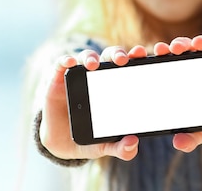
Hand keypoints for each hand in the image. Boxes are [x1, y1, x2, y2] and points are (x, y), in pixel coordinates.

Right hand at [38, 45, 148, 160]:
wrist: (60, 142)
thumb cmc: (87, 137)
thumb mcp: (105, 145)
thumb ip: (120, 148)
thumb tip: (133, 144)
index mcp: (115, 86)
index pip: (128, 66)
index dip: (136, 57)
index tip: (143, 54)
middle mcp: (98, 76)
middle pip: (110, 56)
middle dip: (117, 54)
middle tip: (123, 60)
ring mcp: (78, 75)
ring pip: (87, 57)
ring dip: (91, 57)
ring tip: (94, 65)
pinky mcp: (58, 78)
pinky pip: (62, 63)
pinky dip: (66, 60)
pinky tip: (71, 63)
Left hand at [153, 30, 201, 152]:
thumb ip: (192, 136)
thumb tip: (178, 143)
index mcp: (182, 77)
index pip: (165, 64)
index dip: (153, 59)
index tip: (141, 57)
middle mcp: (195, 62)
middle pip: (179, 51)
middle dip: (169, 48)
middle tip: (162, 50)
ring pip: (197, 44)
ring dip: (190, 42)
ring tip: (187, 45)